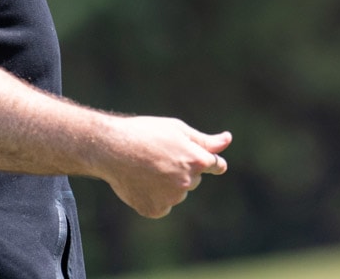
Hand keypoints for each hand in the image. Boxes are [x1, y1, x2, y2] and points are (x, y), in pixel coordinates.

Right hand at [99, 116, 231, 217]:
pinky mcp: (155, 210)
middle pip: (193, 179)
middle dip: (182, 170)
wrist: (111, 149)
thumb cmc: (145, 133)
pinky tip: (140, 183)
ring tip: (145, 169)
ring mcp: (172, 199)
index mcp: (197, 160)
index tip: (203, 161)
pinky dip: (154, 198)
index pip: (215, 165)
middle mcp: (188, 182)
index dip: (206, 161)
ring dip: (167, 185)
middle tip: (159, 157)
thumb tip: (228, 140)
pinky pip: (162, 206)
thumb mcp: (178, 130)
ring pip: (177, 193)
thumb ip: (205, 141)